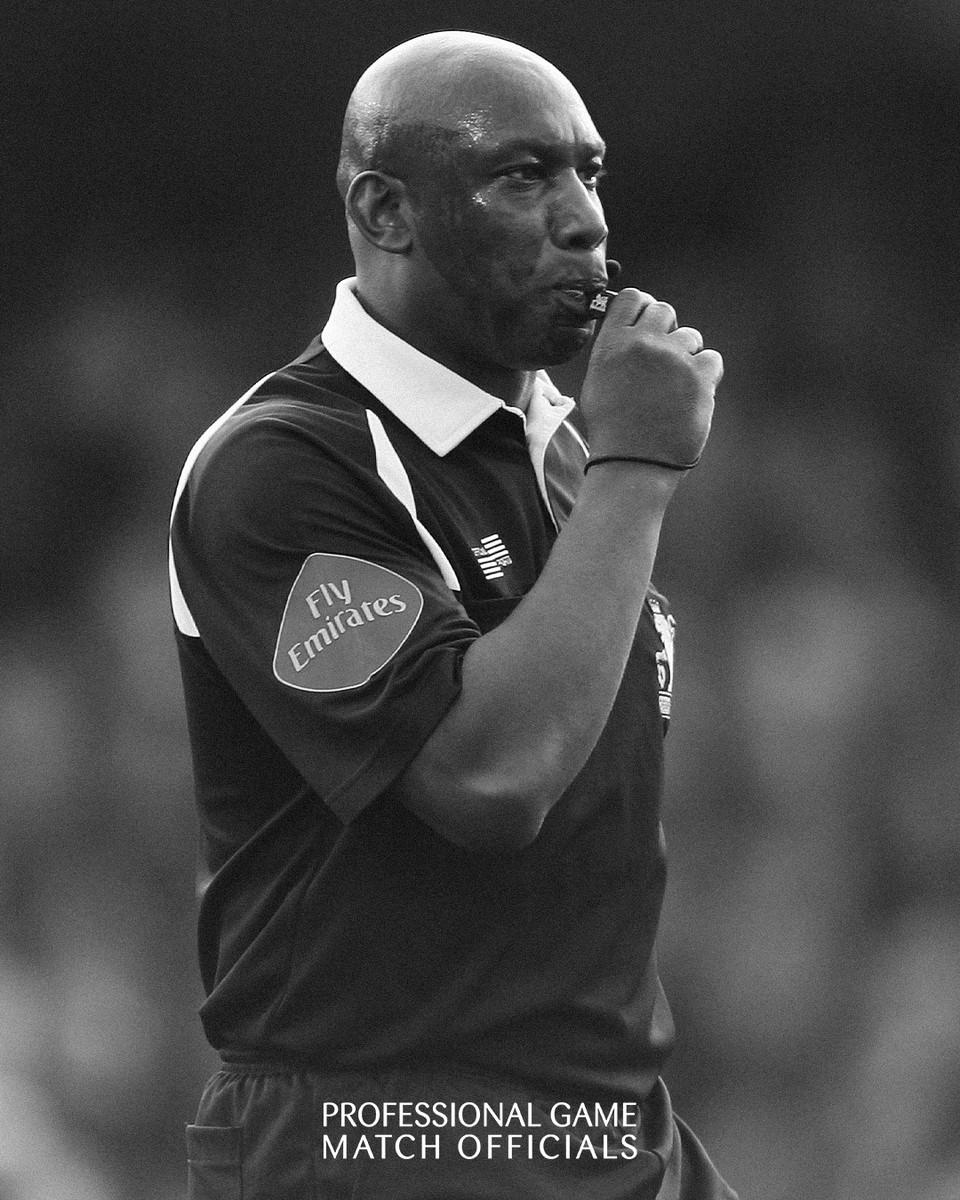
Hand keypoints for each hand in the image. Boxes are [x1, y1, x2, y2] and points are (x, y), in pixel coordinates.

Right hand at [579, 289, 722, 468]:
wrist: (633, 462)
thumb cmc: (613, 428)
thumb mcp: (598, 381)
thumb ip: (615, 350)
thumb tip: (633, 332)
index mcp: (613, 343)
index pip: (633, 297)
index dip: (643, 309)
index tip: (647, 326)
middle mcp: (643, 343)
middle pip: (664, 310)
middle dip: (666, 331)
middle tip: (663, 359)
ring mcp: (673, 358)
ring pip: (690, 336)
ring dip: (686, 357)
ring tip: (674, 387)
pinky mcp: (699, 376)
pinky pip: (711, 359)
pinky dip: (705, 376)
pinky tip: (690, 396)